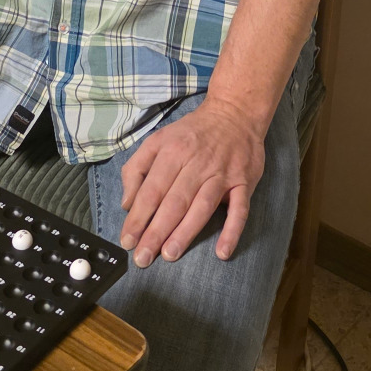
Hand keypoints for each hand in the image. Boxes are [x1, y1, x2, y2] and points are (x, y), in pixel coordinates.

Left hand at [119, 98, 265, 265]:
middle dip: (156, 231)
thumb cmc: (192, 132)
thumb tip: (127, 204)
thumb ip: (136, 168)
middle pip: (174, 201)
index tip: (127, 241)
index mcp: (172, 152)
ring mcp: (222, 173)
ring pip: (202, 206)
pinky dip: (232, 231)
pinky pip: (240, 209)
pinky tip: (222, 252)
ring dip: (186, 232)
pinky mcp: (244, 182)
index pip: (151, 190)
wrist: (235, 112)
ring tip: (169, 254)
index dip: (138, 217)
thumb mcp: (157, 139)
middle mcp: (197, 163)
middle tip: (143, 257)